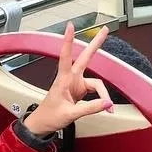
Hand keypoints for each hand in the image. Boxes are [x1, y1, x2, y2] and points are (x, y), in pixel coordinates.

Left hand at [22, 23, 111, 137]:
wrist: (42, 125)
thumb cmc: (49, 117)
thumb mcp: (70, 114)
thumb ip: (90, 108)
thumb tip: (107, 103)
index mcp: (64, 80)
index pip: (66, 56)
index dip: (69, 41)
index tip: (70, 26)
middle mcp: (71, 78)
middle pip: (86, 58)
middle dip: (96, 44)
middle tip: (105, 30)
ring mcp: (76, 84)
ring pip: (96, 83)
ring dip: (103, 93)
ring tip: (109, 107)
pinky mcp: (79, 91)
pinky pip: (95, 91)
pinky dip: (101, 98)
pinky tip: (105, 106)